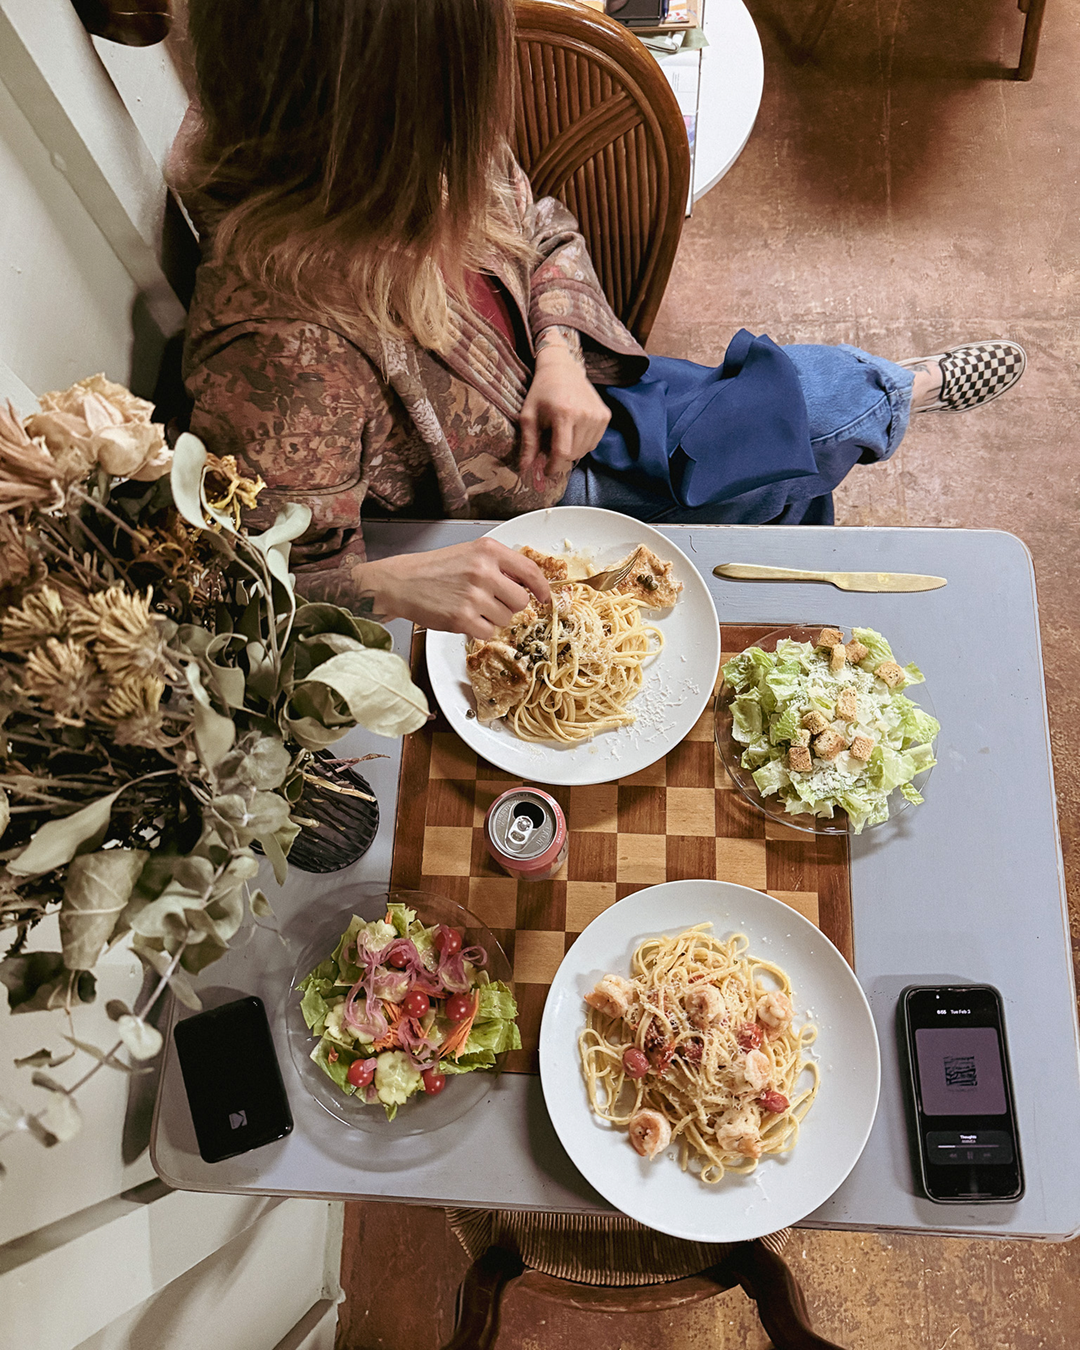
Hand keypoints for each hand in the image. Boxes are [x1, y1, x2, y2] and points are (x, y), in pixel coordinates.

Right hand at [356, 539, 551, 639]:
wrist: (400, 582)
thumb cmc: (433, 569)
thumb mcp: (469, 553)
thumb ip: (499, 565)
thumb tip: (529, 585)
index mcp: (488, 550)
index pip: (530, 571)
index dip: (542, 588)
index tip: (544, 597)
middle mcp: (483, 571)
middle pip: (521, 601)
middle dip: (510, 606)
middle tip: (490, 602)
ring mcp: (473, 595)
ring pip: (506, 619)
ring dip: (492, 618)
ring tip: (470, 607)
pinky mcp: (462, 618)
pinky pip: (488, 632)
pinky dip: (478, 630)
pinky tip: (463, 617)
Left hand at [519, 338, 610, 491]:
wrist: (563, 368)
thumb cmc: (542, 391)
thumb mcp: (528, 416)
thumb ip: (528, 444)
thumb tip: (524, 470)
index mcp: (564, 414)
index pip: (562, 452)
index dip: (553, 466)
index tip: (546, 470)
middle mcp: (585, 415)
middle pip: (573, 454)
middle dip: (560, 456)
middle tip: (550, 444)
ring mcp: (598, 415)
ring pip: (584, 450)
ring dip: (571, 450)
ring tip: (561, 434)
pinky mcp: (605, 416)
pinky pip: (593, 442)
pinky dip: (582, 442)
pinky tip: (573, 429)